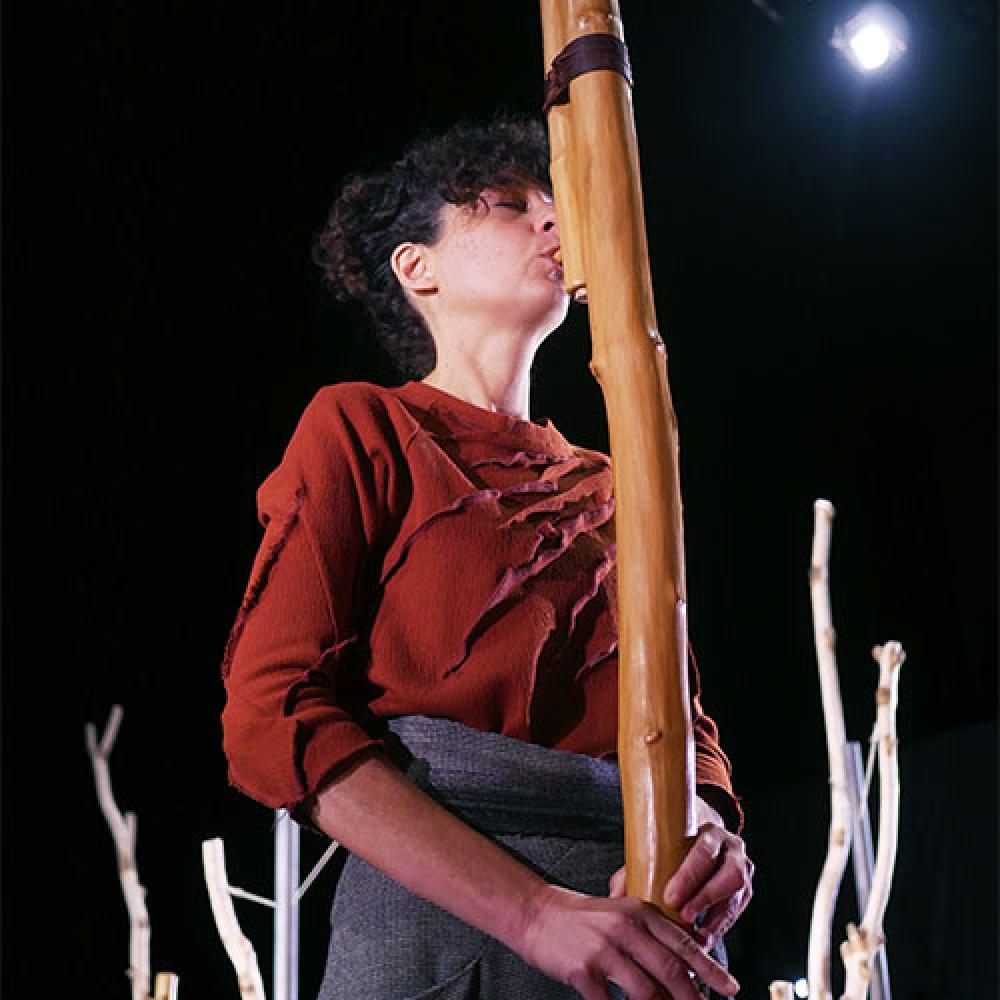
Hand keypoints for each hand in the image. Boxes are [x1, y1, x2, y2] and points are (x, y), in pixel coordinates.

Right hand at [515, 884, 739, 999]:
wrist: (538, 913)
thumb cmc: (584, 919)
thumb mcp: (621, 914)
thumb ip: (650, 933)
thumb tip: (685, 967)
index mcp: (639, 912)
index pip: (683, 942)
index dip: (710, 968)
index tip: (730, 987)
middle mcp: (625, 928)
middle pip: (671, 971)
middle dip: (694, 999)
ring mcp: (603, 949)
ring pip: (646, 992)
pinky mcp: (582, 970)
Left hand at [609, 823, 753, 950]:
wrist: (699, 834)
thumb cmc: (673, 844)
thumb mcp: (658, 845)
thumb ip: (637, 868)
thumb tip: (615, 896)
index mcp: (709, 832)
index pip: (704, 851)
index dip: (689, 876)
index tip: (670, 898)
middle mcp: (732, 848)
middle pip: (730, 875)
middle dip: (706, 898)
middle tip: (684, 917)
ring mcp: (744, 869)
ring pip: (737, 895)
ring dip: (716, 920)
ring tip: (696, 939)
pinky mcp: (745, 891)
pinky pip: (737, 912)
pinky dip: (720, 928)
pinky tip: (703, 941)